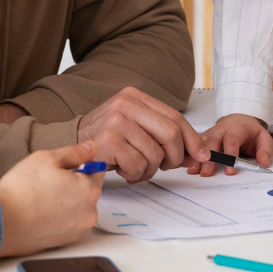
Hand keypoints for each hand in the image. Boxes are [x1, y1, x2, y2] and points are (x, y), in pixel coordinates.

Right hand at [0, 142, 101, 257]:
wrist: (1, 222)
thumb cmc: (22, 190)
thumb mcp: (48, 158)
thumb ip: (75, 152)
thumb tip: (92, 148)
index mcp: (89, 190)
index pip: (97, 170)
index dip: (81, 164)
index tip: (64, 166)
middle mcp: (89, 212)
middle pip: (88, 190)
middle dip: (73, 183)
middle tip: (48, 181)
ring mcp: (77, 229)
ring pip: (78, 208)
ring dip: (67, 201)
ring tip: (42, 198)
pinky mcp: (65, 241)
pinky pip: (68, 223)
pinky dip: (59, 217)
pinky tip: (40, 212)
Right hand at [76, 87, 209, 182]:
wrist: (71, 143)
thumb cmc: (106, 138)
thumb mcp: (136, 128)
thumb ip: (162, 136)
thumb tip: (196, 152)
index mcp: (135, 97)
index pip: (175, 117)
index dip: (192, 138)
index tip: (201, 153)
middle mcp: (126, 104)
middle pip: (170, 134)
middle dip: (174, 156)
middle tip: (166, 166)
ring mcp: (116, 121)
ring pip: (154, 154)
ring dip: (150, 169)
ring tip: (136, 168)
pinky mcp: (108, 140)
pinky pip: (137, 165)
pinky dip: (135, 174)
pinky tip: (123, 170)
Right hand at [189, 113, 272, 176]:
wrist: (239, 121)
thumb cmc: (250, 132)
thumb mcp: (264, 138)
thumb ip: (265, 150)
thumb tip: (263, 163)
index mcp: (237, 128)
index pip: (232, 140)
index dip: (230, 155)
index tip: (230, 170)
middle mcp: (221, 129)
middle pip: (213, 141)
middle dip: (210, 158)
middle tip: (207, 173)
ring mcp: (211, 133)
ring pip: (202, 143)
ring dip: (198, 157)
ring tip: (194, 171)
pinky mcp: (204, 138)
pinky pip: (196, 145)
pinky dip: (191, 155)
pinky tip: (189, 167)